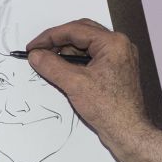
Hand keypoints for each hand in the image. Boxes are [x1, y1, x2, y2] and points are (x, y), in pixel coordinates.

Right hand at [25, 19, 148, 145]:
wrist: (128, 132)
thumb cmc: (110, 109)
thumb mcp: (75, 84)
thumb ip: (52, 65)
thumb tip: (36, 55)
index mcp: (113, 43)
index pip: (76, 30)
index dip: (50, 37)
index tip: (33, 46)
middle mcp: (119, 47)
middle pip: (81, 34)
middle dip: (58, 43)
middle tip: (39, 52)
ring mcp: (118, 59)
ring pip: (86, 47)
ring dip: (66, 53)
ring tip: (48, 64)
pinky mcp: (115, 71)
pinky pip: (91, 59)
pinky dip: (75, 63)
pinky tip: (62, 72)